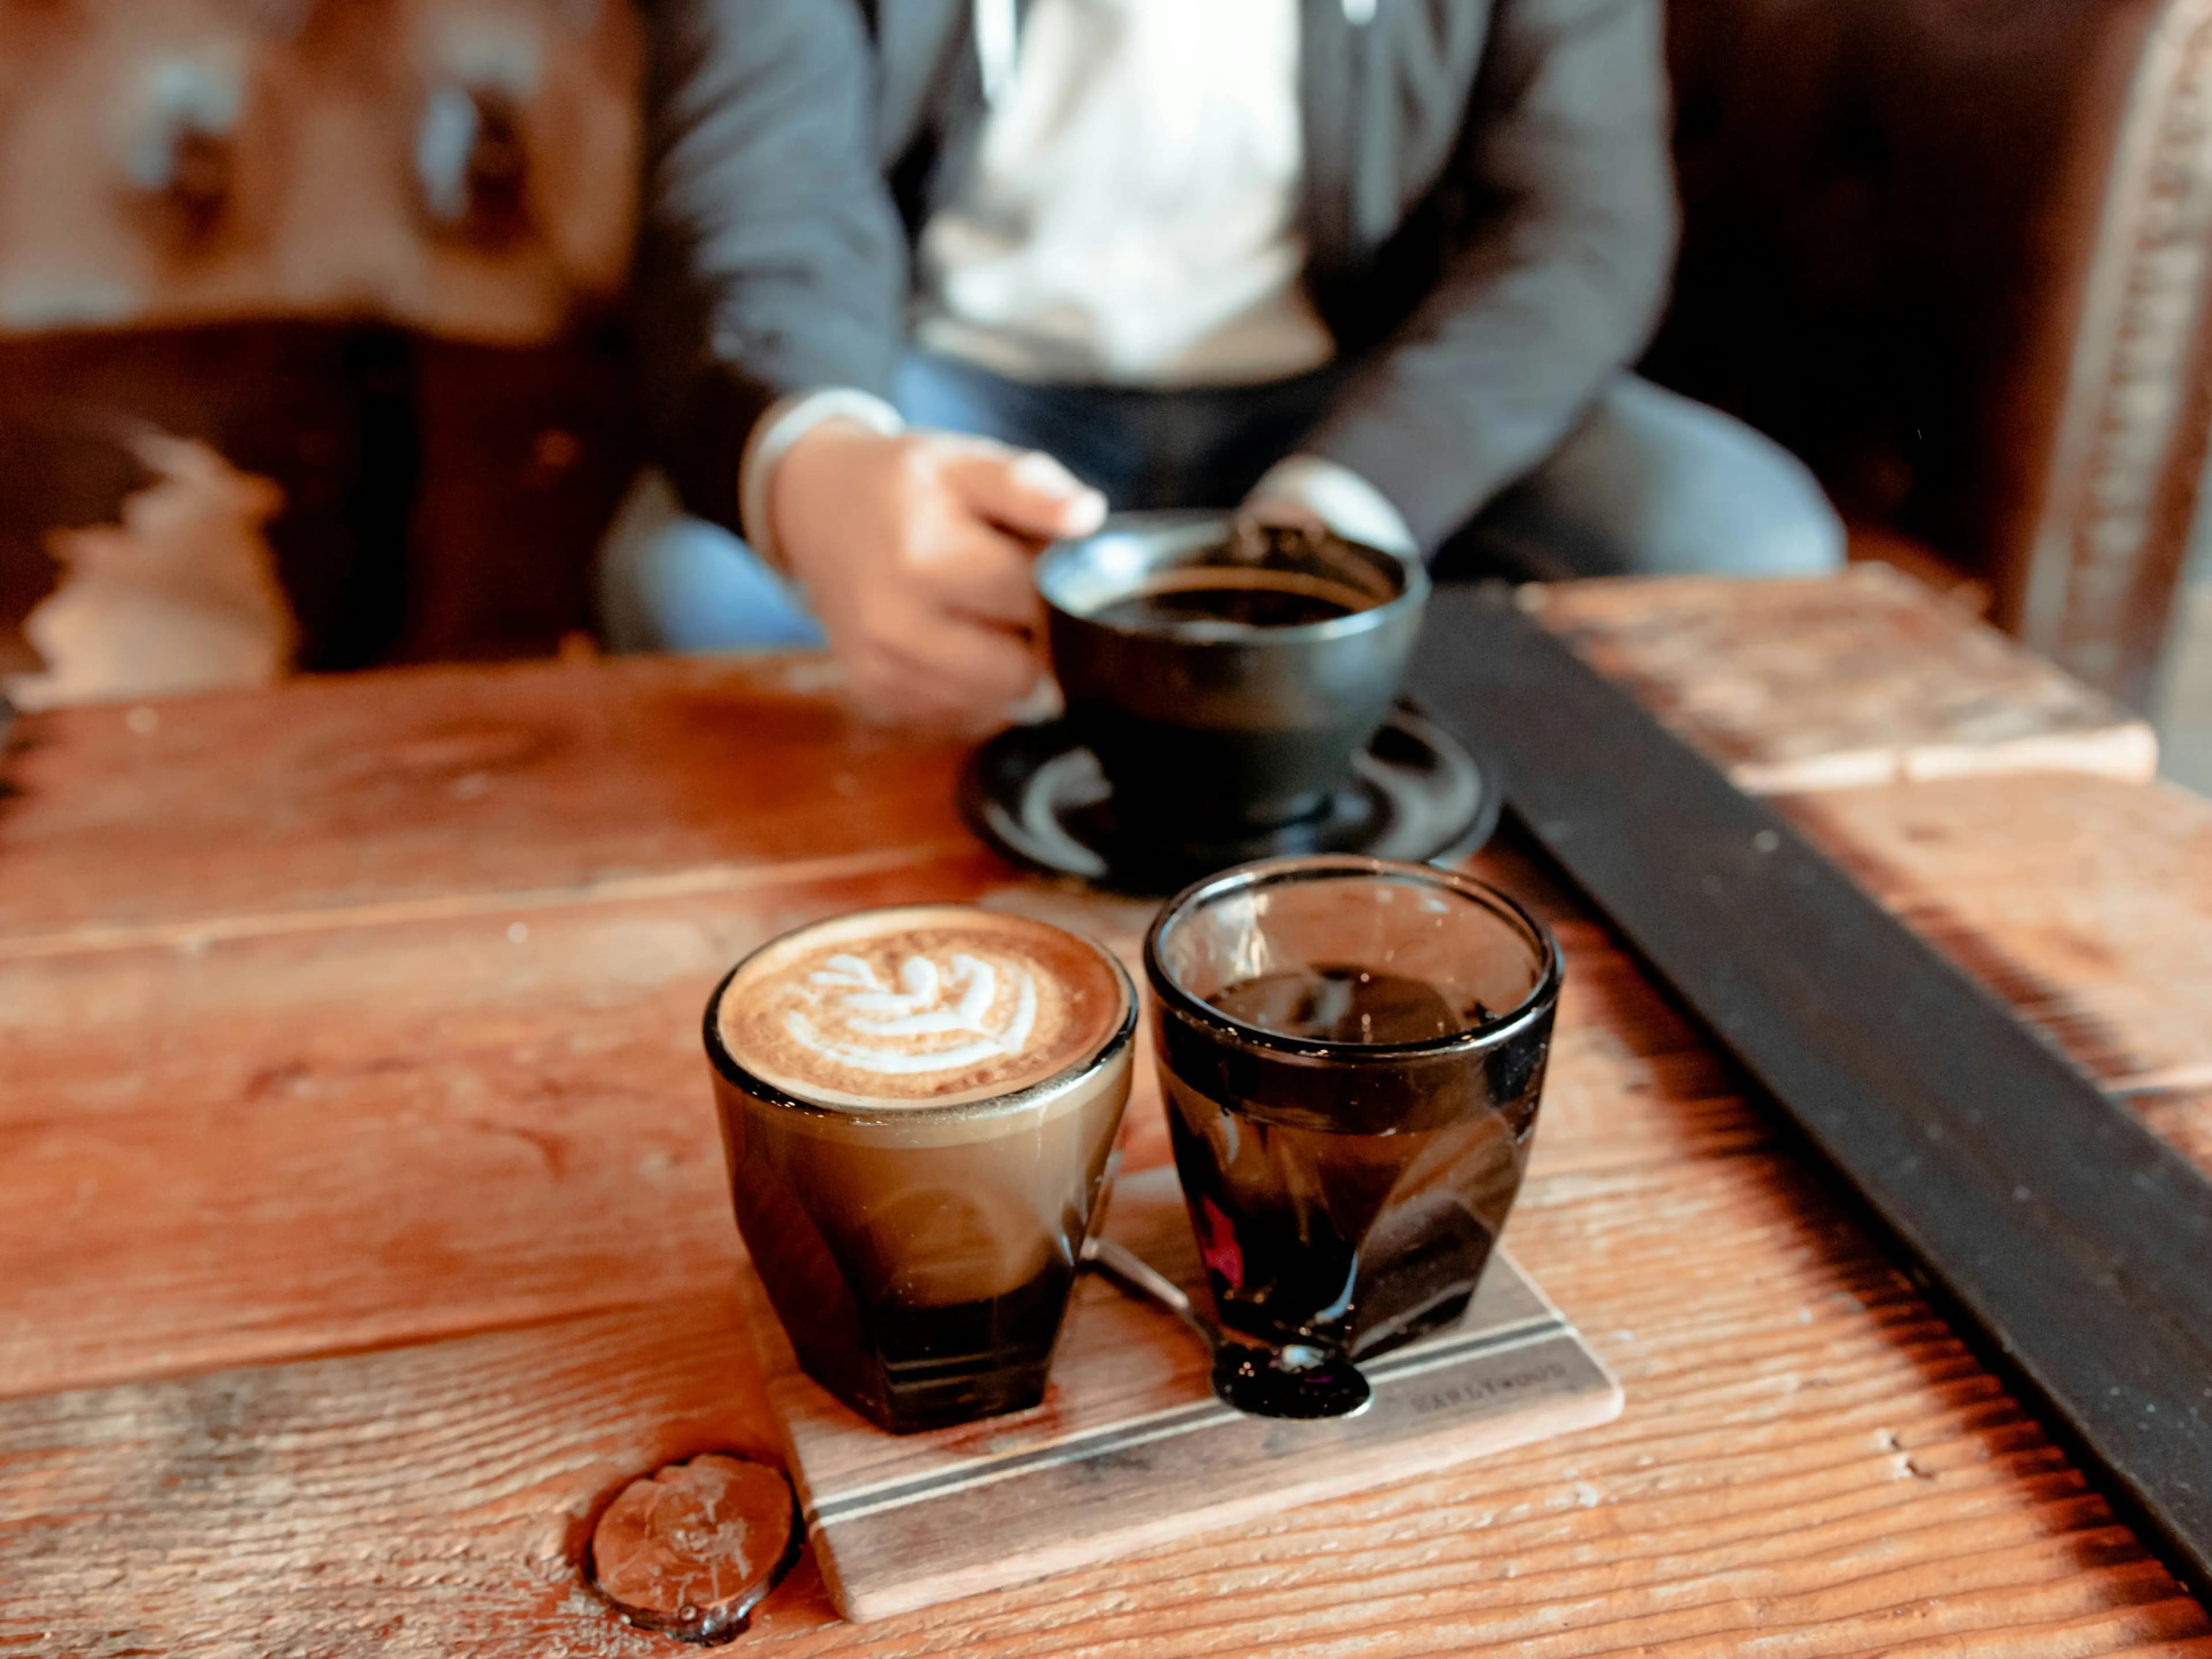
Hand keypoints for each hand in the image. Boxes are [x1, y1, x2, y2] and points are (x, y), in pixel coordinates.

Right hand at [771, 422, 1105, 726]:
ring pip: (997, 701)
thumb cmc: (904, 485)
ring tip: (987, 612)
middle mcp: (893, 623)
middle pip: (1021, 669)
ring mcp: (879, 667)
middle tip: (1021, 595)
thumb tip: (1087, 517)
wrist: (815, 508)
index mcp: (922, 557)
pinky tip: (959, 637)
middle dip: (1039, 636)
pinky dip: (977, 684)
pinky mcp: (875, 694)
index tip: (1056, 568)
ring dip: (1010, 664)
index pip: (1035, 601)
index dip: (1062, 588)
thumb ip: (1029, 487)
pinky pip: (962, 713)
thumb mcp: (965, 462)